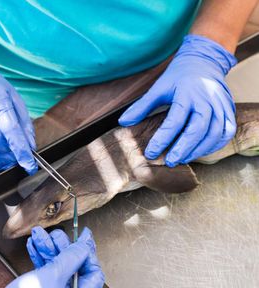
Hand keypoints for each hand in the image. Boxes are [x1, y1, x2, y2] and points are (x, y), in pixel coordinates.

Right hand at [0, 226, 103, 287]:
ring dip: (48, 251)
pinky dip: (40, 260)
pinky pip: (45, 275)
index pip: (92, 274)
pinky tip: (34, 247)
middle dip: (63, 249)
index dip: (88, 254)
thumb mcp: (53, 276)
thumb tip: (84, 248)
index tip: (83, 236)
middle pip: (73, 269)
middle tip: (56, 234)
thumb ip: (71, 259)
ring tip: (39, 235)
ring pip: (57, 270)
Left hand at [118, 34, 236, 166]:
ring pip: (215, 133)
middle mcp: (206, 99)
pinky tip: (200, 151)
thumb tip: (123, 122)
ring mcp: (220, 104)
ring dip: (199, 149)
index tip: (150, 153)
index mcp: (186, 94)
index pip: (174, 121)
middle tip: (169, 161)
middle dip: (183, 148)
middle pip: (198, 129)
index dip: (162, 139)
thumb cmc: (178, 77)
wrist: (204, 61)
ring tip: (182, 159)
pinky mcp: (229, 109)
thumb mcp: (158, 88)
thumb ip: (141, 106)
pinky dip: (214, 144)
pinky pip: (226, 131)